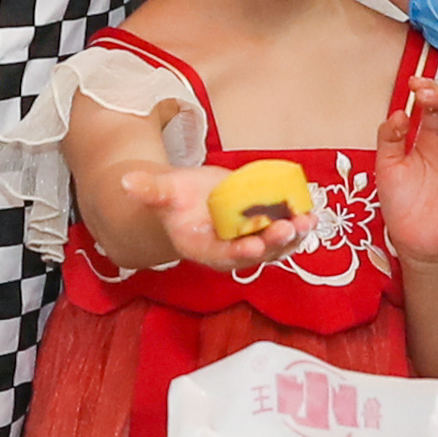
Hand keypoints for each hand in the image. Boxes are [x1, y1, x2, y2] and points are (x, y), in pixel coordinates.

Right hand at [135, 161, 310, 278]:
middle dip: (273, 243)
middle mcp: (229, 251)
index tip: (254, 245)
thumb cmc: (174, 199)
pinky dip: (299, 225)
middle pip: (254, 253)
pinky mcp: (263, 228)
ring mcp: (249, 240)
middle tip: (288, 228)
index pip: (222, 255)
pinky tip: (312, 213)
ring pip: (275, 245)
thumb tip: (125, 181)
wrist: (190, 200)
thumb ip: (148, 190)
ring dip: (293, 235)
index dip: (238, 252)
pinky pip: (284, 231)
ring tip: (307, 221)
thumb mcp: (162, 192)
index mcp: (203, 248)